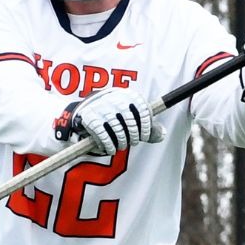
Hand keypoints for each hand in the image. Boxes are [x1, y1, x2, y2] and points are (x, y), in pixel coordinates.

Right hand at [52, 87, 166, 155]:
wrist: (82, 113)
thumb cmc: (112, 116)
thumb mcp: (130, 117)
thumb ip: (146, 126)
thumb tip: (162, 134)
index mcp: (127, 94)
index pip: (143, 111)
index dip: (146, 127)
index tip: (144, 136)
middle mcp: (115, 98)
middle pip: (132, 123)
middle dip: (133, 137)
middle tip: (131, 143)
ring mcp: (102, 107)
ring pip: (119, 131)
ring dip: (121, 143)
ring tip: (120, 146)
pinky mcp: (90, 118)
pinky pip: (104, 137)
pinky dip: (109, 146)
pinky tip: (110, 149)